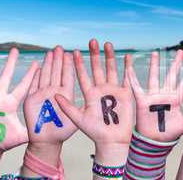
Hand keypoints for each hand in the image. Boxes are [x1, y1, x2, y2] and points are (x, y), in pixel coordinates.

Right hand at [0, 48, 38, 152]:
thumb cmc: (6, 141)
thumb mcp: (21, 136)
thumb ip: (32, 131)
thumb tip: (46, 131)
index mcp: (11, 103)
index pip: (23, 87)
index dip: (30, 76)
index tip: (37, 63)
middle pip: (5, 77)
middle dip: (10, 63)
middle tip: (15, 49)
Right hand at [24, 46, 77, 144]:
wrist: (47, 141)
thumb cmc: (62, 132)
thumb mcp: (73, 118)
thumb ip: (73, 107)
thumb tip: (77, 96)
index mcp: (66, 95)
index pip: (67, 76)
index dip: (69, 65)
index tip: (72, 53)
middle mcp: (55, 92)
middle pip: (56, 72)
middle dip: (58, 60)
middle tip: (60, 47)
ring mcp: (43, 94)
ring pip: (45, 75)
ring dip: (47, 64)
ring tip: (50, 52)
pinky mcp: (32, 99)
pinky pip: (32, 84)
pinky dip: (34, 75)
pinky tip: (36, 65)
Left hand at [54, 39, 133, 164]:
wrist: (112, 141)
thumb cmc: (94, 132)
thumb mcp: (78, 119)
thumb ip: (67, 107)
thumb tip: (54, 94)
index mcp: (89, 94)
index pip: (82, 75)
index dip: (77, 64)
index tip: (72, 52)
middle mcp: (101, 90)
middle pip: (97, 68)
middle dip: (95, 54)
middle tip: (91, 41)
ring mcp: (114, 91)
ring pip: (111, 69)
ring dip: (109, 56)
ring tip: (107, 43)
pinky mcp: (125, 94)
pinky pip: (127, 78)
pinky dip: (127, 67)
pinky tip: (127, 56)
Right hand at [126, 49, 182, 141]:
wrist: (155, 141)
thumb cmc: (170, 133)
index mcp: (176, 100)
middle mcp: (166, 95)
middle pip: (171, 76)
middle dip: (176, 64)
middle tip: (181, 51)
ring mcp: (154, 97)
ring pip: (154, 77)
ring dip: (154, 65)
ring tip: (155, 53)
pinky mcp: (142, 101)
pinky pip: (136, 88)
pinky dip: (132, 78)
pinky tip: (129, 67)